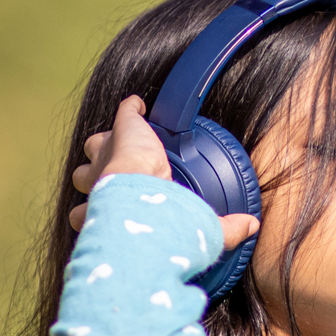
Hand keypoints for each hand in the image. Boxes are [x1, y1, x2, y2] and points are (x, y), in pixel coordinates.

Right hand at [68, 95, 259, 250]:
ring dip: (106, 144)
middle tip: (116, 174)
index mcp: (109, 210)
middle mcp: (100, 184)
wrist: (140, 200)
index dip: (98, 209)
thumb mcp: (198, 230)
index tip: (114, 210)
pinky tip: (140, 106)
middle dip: (94, 175)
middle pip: (83, 176)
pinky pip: (124, 113)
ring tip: (123, 142)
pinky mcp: (123, 131)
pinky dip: (132, 108)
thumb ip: (226, 229)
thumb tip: (252, 227)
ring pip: (93, 146)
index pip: (86, 212)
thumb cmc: (157, 223)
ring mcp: (106, 157)